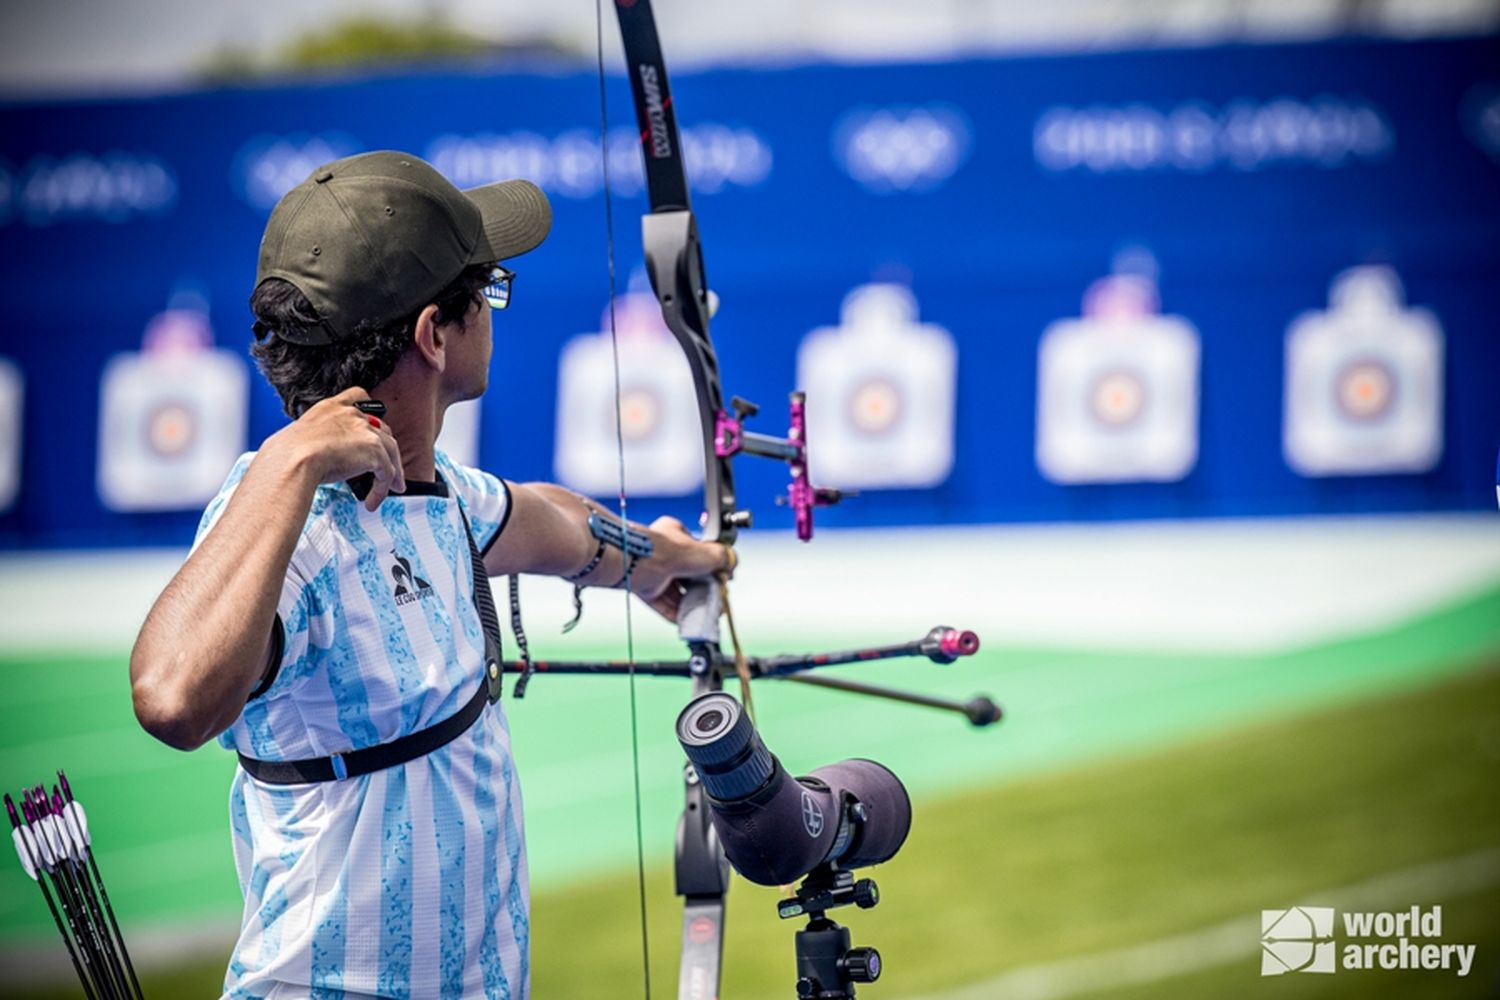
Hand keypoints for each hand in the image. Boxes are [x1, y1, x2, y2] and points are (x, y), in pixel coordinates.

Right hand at [262, 387, 405, 510]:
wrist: (291, 461)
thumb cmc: (285, 455)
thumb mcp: (300, 438)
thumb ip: (315, 441)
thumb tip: (312, 458)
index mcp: (330, 408)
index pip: (358, 396)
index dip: (369, 410)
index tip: (374, 422)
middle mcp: (351, 415)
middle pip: (381, 429)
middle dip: (385, 448)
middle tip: (383, 465)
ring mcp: (365, 431)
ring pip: (390, 451)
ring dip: (391, 472)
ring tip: (389, 488)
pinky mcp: (375, 451)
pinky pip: (387, 472)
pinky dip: (382, 489)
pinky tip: (373, 500)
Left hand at [632, 516, 733, 622]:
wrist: (637, 563)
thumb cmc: (667, 551)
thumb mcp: (704, 552)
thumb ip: (721, 557)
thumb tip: (732, 563)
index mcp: (675, 534)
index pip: (697, 550)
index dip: (710, 565)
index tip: (721, 577)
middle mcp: (663, 552)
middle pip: (688, 574)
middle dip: (702, 588)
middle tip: (716, 598)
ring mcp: (653, 571)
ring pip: (675, 591)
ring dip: (690, 603)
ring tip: (704, 613)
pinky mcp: (645, 589)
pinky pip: (663, 604)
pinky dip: (675, 613)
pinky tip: (687, 620)